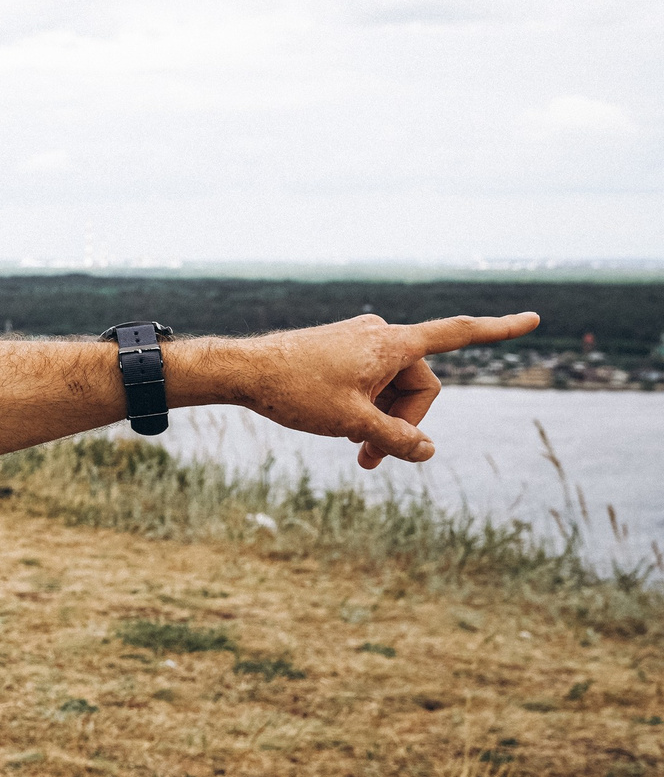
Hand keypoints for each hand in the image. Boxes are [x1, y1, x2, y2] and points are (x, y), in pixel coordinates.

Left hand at [215, 311, 538, 468]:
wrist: (241, 371)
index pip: (458, 334)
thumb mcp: (352, 423)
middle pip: (419, 385)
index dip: (499, 331)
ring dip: (382, 420)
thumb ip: (397, 438)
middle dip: (404, 422)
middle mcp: (381, 335)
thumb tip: (427, 452)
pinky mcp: (342, 351)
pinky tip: (344, 430)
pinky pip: (371, 383)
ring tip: (355, 448)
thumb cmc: (295, 390)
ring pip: (393, 389)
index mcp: (393, 343)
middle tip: (370, 457)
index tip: (534, 319)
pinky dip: (366, 408)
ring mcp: (360, 342)